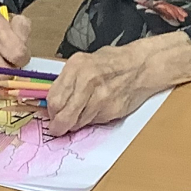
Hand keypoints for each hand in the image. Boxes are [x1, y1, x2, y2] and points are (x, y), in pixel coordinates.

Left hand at [43, 31, 190, 136]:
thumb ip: (67, 81)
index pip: (54, 99)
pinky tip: (96, 110)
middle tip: (56, 128)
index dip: (50, 112)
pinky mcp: (111, 110)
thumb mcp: (83, 62)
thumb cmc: (112, 63)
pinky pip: (93, 122)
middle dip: (58, 126)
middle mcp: (87, 81)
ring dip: (75, 124)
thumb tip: (51, 102)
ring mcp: (100, 97)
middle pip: (63, 115)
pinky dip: (91, 121)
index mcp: (76, 67)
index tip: (50, 116)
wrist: (141, 66)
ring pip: (77, 122)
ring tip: (80, 115)